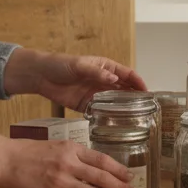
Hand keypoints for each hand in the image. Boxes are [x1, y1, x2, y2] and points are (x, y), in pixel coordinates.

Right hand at [0, 138, 133, 187]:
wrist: (6, 160)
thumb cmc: (30, 151)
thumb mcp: (58, 144)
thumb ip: (76, 154)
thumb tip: (97, 165)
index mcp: (72, 148)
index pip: (102, 159)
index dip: (119, 169)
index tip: (129, 176)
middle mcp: (68, 164)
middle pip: (101, 177)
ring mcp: (59, 181)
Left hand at [4, 49, 147, 111]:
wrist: (40, 76)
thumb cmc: (60, 64)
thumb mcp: (79, 65)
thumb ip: (96, 72)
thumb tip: (113, 79)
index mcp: (105, 67)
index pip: (127, 74)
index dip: (138, 82)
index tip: (148, 92)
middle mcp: (103, 80)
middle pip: (124, 89)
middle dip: (135, 97)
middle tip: (145, 108)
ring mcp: (94, 93)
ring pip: (114, 101)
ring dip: (123, 108)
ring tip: (134, 118)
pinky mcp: (85, 104)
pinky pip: (100, 111)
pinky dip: (108, 116)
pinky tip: (114, 122)